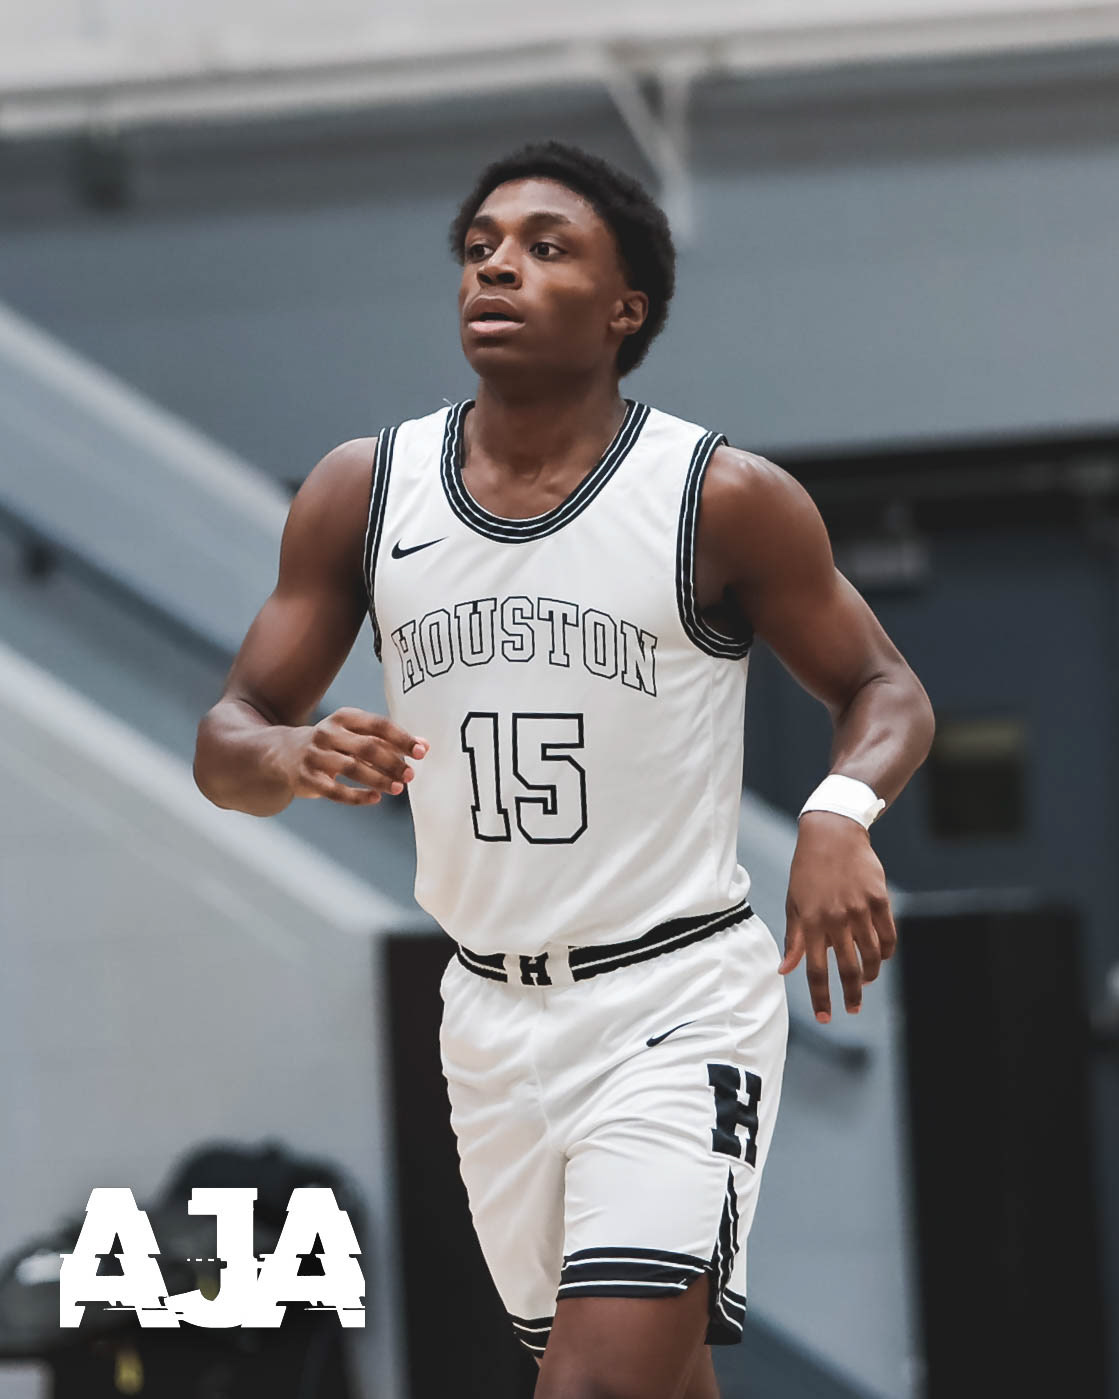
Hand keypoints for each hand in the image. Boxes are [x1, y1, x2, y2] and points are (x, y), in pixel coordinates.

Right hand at [277, 707, 427, 805]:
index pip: (378, 724)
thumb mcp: (355, 734)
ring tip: (399, 788)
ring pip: (352, 769)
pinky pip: (336, 791)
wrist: (283, 753)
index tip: (421, 751)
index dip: (402, 738)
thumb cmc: (331, 744)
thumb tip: (424, 746)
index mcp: (344, 718)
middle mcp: (327, 733)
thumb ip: (387, 740)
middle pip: (366, 747)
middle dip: (393, 762)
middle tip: (411, 774)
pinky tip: (376, 798)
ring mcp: (315, 756)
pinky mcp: (307, 778)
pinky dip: (358, 796)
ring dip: (379, 779)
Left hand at [779, 811, 896, 1022]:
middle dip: (851, 995)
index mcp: (810, 922)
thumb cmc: (807, 870)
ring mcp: (860, 910)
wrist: (832, 834)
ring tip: (866, 981)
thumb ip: (793, 938)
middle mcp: (836, 919)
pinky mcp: (880, 900)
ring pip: (872, 955)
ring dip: (870, 974)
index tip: (825, 1018)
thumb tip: (785, 970)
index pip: (814, 970)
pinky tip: (881, 957)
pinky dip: (886, 952)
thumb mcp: (793, 903)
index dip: (821, 997)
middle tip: (853, 1009)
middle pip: (848, 969)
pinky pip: (888, 936)